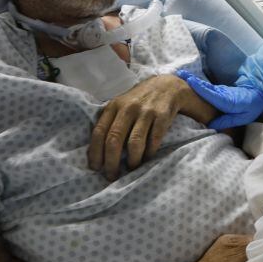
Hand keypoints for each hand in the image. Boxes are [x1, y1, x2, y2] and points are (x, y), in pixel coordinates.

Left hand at [89, 74, 215, 179]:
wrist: (167, 86)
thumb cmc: (138, 101)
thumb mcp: (120, 105)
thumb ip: (109, 122)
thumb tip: (95, 152)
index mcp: (113, 106)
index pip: (99, 132)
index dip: (95, 152)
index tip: (96, 168)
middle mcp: (128, 108)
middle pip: (114, 139)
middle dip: (111, 162)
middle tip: (112, 175)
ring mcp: (146, 112)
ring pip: (135, 143)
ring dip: (132, 160)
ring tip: (131, 168)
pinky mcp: (163, 116)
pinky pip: (154, 141)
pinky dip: (149, 154)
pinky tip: (146, 159)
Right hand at [175, 71, 262, 129]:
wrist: (259, 92)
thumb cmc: (252, 106)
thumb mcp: (242, 118)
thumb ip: (227, 121)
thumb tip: (211, 125)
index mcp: (226, 100)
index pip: (211, 93)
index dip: (200, 87)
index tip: (190, 81)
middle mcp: (221, 93)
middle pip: (204, 87)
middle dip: (191, 81)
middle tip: (178, 75)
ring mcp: (220, 91)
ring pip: (205, 87)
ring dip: (192, 81)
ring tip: (181, 76)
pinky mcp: (220, 91)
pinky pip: (207, 88)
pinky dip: (198, 84)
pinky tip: (190, 83)